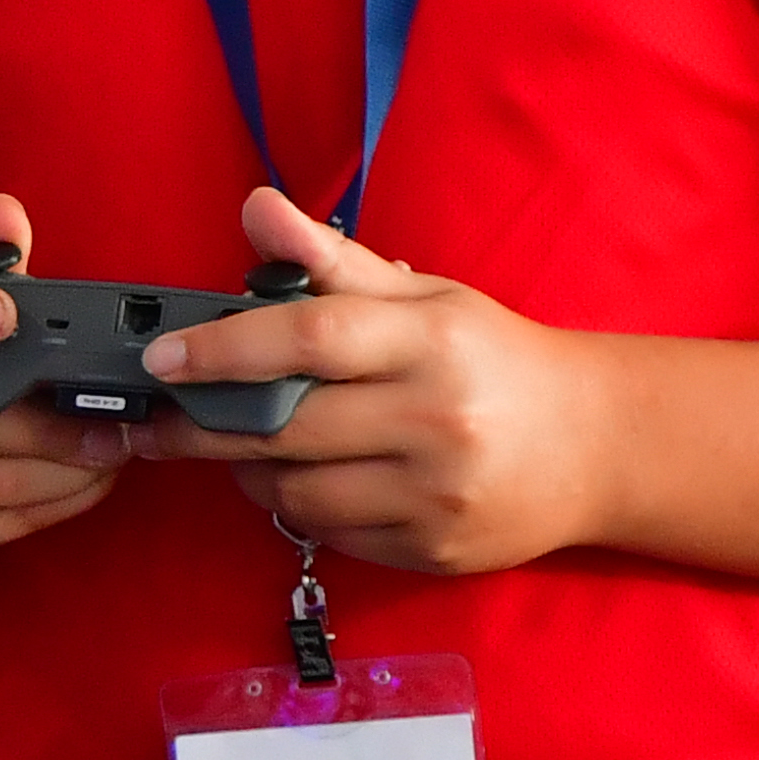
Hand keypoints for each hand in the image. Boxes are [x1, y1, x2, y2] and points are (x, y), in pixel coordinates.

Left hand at [142, 186, 602, 574]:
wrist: (596, 444)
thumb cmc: (496, 361)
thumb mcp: (425, 298)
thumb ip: (332, 260)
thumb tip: (256, 208)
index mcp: (431, 340)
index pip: (309, 337)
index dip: (224, 347)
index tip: (163, 358)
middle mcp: (436, 419)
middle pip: (285, 426)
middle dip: (205, 424)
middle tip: (163, 418)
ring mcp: (437, 493)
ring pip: (296, 494)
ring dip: (250, 471)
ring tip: (248, 444)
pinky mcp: (433, 550)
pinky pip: (331, 535)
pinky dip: (301, 508)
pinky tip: (308, 479)